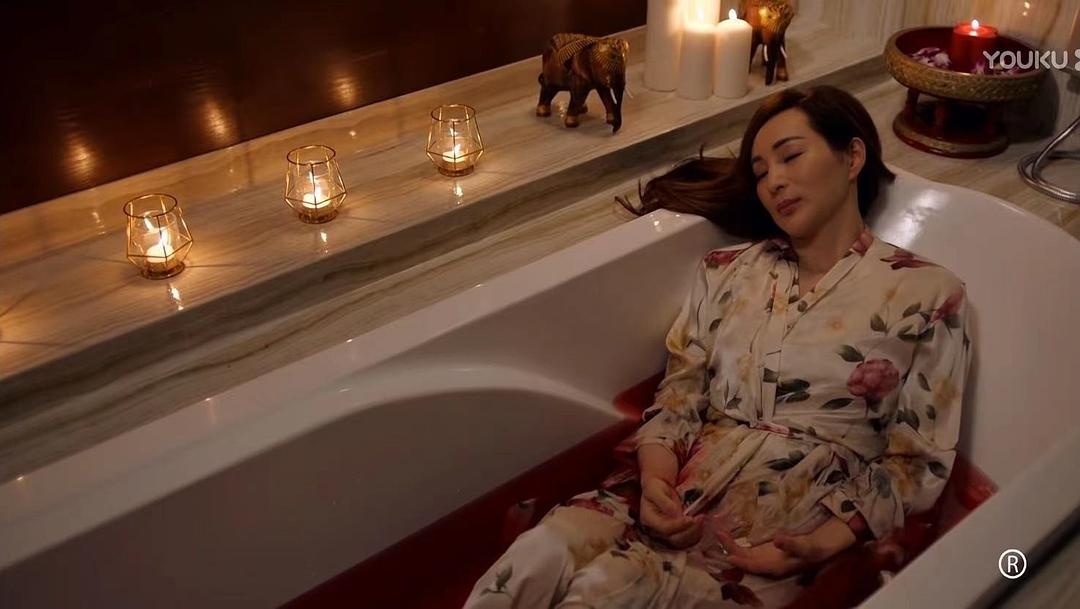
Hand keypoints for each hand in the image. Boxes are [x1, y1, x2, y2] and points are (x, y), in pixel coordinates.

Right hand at [639, 476, 701, 548]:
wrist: (659, 489)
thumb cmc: (655, 488)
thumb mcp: (655, 489)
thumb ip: (664, 502)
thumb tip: (675, 513)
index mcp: (649, 519)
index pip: (665, 528)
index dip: (678, 525)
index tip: (691, 518)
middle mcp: (657, 530)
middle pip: (675, 539)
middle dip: (689, 530)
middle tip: (700, 518)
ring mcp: (668, 533)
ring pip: (683, 542)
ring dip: (695, 532)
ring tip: (702, 519)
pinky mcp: (677, 534)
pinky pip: (689, 539)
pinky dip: (697, 533)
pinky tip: (701, 522)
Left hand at [717, 516, 857, 577]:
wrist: (822, 545)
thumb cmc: (815, 549)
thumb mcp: (806, 547)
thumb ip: (791, 544)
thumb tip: (777, 539)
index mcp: (775, 568)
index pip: (753, 566)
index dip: (740, 561)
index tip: (727, 554)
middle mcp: (767, 564)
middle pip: (744, 559)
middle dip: (729, 550)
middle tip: (716, 534)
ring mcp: (765, 557)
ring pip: (743, 554)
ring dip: (730, 545)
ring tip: (717, 532)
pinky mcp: (765, 550)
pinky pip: (747, 548)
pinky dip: (737, 542)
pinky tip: (727, 534)